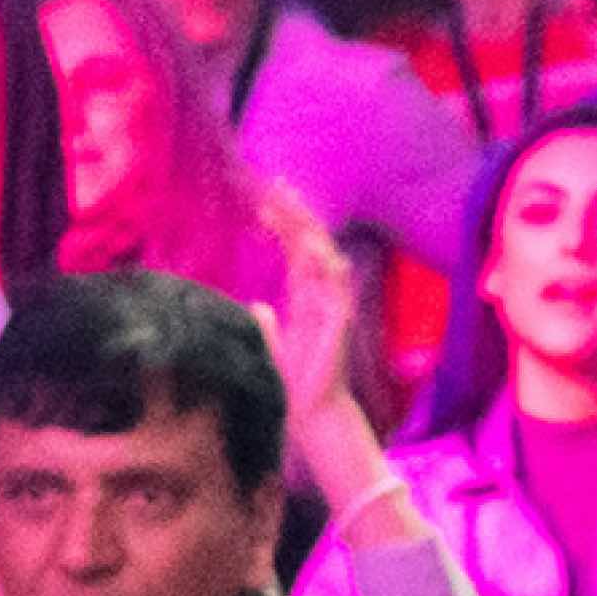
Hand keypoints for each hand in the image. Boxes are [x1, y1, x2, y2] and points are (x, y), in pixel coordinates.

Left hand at [250, 184, 391, 498]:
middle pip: (309, 244)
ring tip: (287, 204)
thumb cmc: (292, 380)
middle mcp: (321, 295)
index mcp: (304, 297)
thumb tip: (256, 303)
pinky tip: (310, 246)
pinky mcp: (340, 320)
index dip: (283, 224)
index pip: (295, 250)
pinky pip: (335, 286)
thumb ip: (266, 324)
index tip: (264, 199)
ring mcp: (333, 305)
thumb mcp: (271, 345)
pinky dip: (324, 265)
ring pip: (323, 256)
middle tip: (275, 185)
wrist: (310, 410)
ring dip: (306, 230)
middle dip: (294, 214)